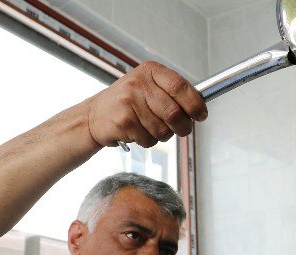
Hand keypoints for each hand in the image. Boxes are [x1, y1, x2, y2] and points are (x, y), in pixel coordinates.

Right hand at [86, 61, 207, 148]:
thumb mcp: (147, 88)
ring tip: (150, 128)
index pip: (180, 86)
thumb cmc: (126, 103)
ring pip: (163, 130)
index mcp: (149, 71)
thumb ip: (172, 94)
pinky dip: (147, 142)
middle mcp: (139, 83)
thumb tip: (199, 108)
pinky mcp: (123, 121)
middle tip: (182, 130)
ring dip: (162, 136)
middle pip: (175, 113)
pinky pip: (149, 140)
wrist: (93, 116)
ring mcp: (129, 102)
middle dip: (183, 127)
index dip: (195, 104)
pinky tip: (137, 133)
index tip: (201, 115)